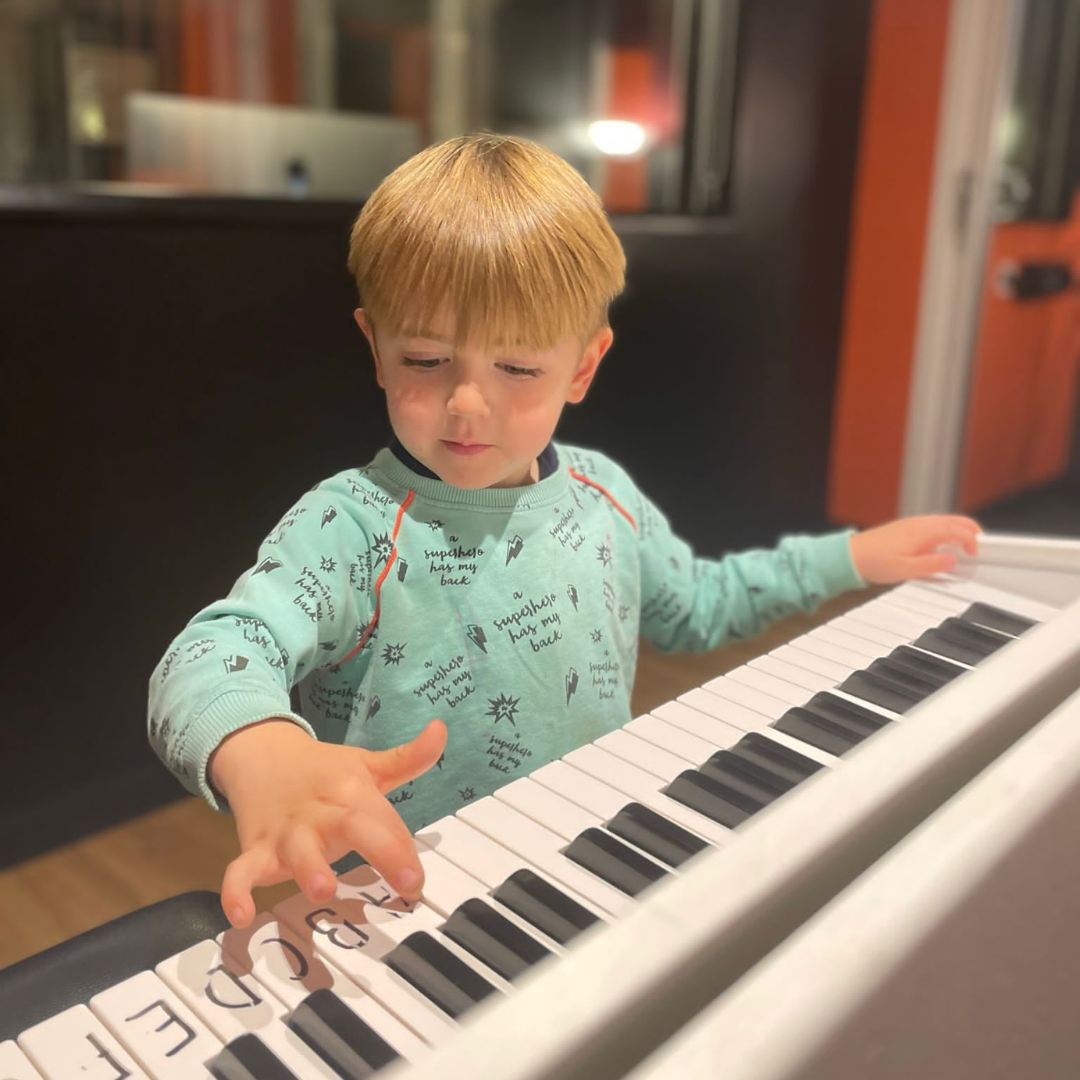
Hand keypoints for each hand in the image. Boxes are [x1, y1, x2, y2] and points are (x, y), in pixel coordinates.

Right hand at [208, 717, 446, 927]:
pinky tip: (240, 916)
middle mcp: (322, 811)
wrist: (260, 754)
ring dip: (309, 868)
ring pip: (296, 851)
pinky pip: (239, 871)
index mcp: (353, 791)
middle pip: (352, 827)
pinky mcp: (255, 848)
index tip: (419, 880)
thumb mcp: (366, 764)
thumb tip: (441, 729)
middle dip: (381, 851)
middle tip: (406, 880)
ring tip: (322, 888)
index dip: (405, 849)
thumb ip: (408, 758)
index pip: (385, 821)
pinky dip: (235, 891)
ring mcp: (286, 832)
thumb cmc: (323, 770)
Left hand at [849, 515, 980, 584]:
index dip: (973, 542)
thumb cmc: (875, 562)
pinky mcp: (907, 528)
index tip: (975, 555)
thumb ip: (932, 566)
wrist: (852, 555)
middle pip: (956, 521)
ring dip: (959, 532)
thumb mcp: (906, 570)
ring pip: (945, 522)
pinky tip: (941, 547)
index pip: (959, 530)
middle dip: (972, 532)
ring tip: (963, 550)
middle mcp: (920, 524)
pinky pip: (933, 525)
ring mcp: (913, 524)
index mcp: (924, 532)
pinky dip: (945, 533)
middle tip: (979, 548)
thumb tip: (954, 562)